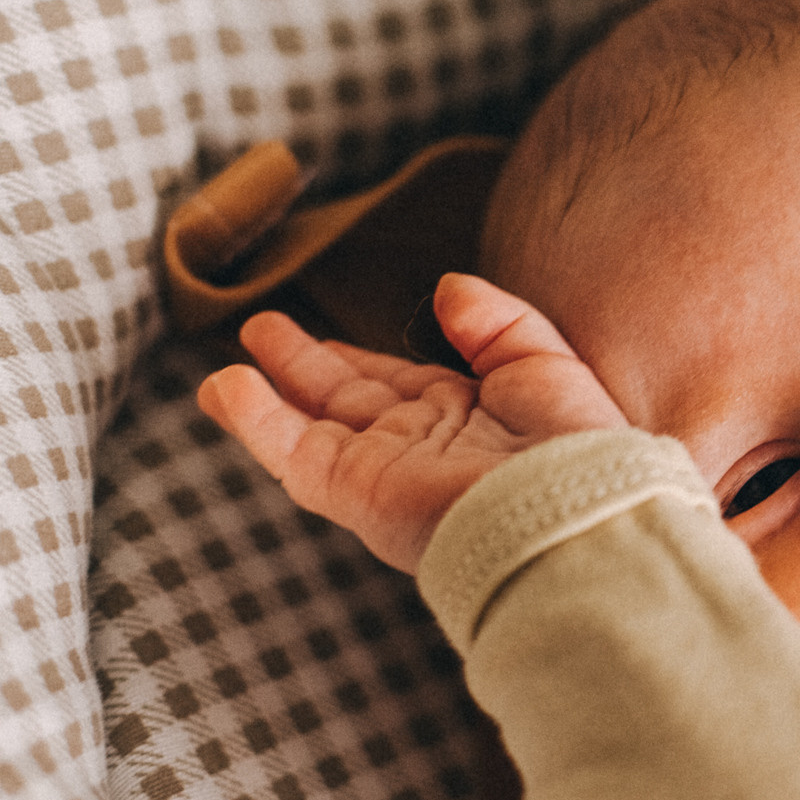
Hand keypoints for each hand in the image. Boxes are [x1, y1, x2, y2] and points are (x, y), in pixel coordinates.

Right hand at [197, 272, 625, 573]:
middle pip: (345, 403)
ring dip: (266, 397)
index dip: (358, 359)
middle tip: (262, 333)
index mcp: (468, 421)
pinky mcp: (355, 490)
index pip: (399, 385)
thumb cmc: (574, 446)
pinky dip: (255, 420)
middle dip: (305, 369)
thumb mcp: (544, 362)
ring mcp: (383, 471)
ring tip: (227, 367)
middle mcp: (420, 448)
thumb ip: (495, 322)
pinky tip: (225, 386)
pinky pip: (293, 452)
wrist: (569, 512)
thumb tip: (448, 287)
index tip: (325, 338)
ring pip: (308, 430)